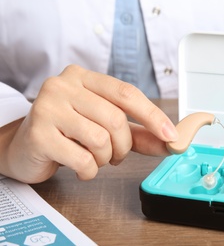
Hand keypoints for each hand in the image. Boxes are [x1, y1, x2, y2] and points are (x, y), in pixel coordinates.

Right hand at [0, 65, 177, 182]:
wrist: (24, 148)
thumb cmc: (69, 134)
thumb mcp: (105, 128)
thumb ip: (139, 133)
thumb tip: (173, 140)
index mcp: (84, 77)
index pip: (127, 93)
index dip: (153, 116)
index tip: (171, 136)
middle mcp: (64, 85)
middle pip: (116, 119)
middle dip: (123, 146)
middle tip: (114, 155)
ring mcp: (48, 106)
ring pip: (100, 139)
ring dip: (105, 159)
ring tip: (93, 158)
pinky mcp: (38, 133)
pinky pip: (82, 159)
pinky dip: (89, 171)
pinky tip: (79, 167)